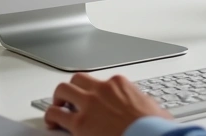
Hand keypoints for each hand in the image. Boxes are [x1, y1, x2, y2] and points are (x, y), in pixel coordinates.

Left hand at [44, 73, 171, 135]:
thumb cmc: (153, 127)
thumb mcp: (152, 108)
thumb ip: (140, 103)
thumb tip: (143, 108)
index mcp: (120, 84)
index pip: (103, 82)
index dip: (97, 91)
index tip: (96, 99)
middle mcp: (102, 90)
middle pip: (79, 79)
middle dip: (73, 88)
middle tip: (70, 99)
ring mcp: (89, 104)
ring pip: (63, 90)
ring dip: (58, 99)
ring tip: (57, 108)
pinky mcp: (80, 123)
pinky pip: (57, 114)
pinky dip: (51, 117)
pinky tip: (52, 123)